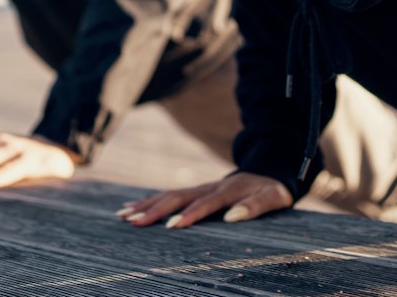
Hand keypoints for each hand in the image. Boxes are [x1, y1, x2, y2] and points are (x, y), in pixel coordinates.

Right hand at [116, 172, 291, 228]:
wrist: (270, 170)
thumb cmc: (272, 190)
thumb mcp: (273, 197)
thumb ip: (256, 206)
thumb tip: (232, 217)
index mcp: (227, 191)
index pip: (205, 204)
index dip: (190, 215)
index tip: (172, 226)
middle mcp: (209, 187)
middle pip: (178, 197)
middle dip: (155, 210)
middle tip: (133, 222)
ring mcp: (200, 187)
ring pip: (169, 195)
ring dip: (146, 205)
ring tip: (123, 216)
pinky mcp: (195, 190)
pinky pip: (169, 195)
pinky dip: (150, 201)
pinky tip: (132, 208)